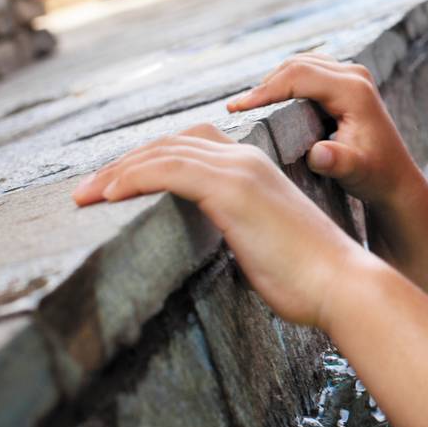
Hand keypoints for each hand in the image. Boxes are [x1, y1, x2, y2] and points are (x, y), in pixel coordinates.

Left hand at [72, 124, 363, 327]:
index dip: (149, 161)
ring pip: (163, 154)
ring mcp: (240, 171)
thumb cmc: (308, 276)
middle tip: (86, 192)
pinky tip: (108, 195)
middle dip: (124, 164)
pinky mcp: (232, 190)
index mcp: (256, 169)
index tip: (114, 187)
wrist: (342, 282)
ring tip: (85, 197)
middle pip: (170, 144)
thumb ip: (235, 230)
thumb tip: (208, 245)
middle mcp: (247, 160)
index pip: (190, 147)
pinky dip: (132, 178)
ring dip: (116, 173)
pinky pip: (168, 172)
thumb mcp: (262, 243)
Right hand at [228, 53, 417, 207]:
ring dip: (273, 82)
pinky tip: (268, 103)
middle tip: (235, 109)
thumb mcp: (357, 171)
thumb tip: (318, 154)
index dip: (265, 89)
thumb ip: (338, 162)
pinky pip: (307, 71)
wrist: (395, 177)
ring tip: (246, 107)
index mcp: (354, 90)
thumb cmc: (375, 175)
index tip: (237, 108)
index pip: (299, 75)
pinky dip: (285, 83)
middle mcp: (354, 75)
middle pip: (297, 64)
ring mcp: (351, 75)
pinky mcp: (344, 81)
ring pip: (300, 64)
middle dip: (264, 85)